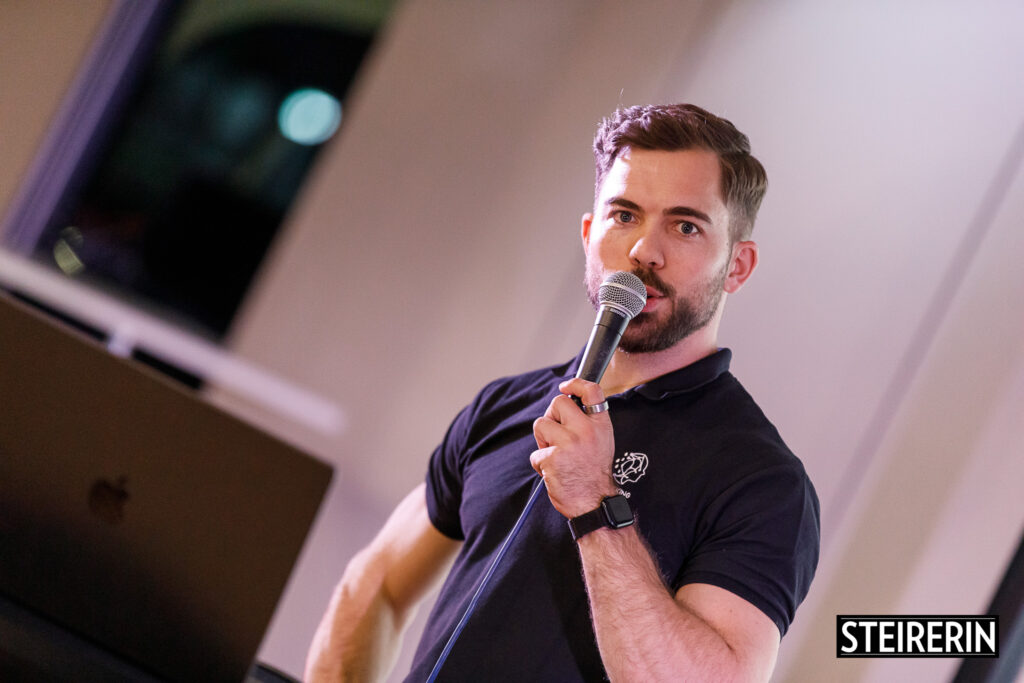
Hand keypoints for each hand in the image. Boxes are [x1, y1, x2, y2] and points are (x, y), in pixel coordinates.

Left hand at [530, 378, 617, 517]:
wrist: (594, 503)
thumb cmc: (593, 474)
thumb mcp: (601, 441)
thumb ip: (587, 422)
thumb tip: (566, 403)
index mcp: (600, 425)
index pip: (592, 392)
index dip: (576, 383)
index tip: (565, 386)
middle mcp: (586, 430)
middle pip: (557, 403)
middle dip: (551, 417)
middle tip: (556, 436)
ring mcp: (568, 443)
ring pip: (541, 424)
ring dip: (543, 440)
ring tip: (556, 456)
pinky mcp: (552, 458)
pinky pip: (536, 453)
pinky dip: (540, 463)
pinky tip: (554, 472)